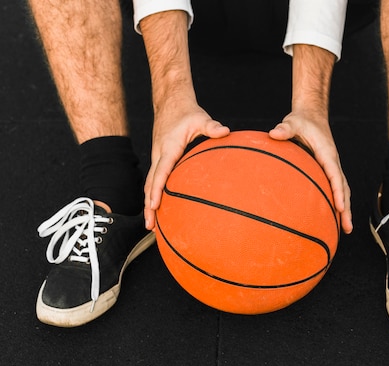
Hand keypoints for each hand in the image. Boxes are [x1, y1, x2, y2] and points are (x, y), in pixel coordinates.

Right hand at [144, 97, 229, 229]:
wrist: (171, 102)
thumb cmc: (187, 112)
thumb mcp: (200, 118)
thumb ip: (211, 126)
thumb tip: (225, 131)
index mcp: (168, 148)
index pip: (160, 172)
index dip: (157, 190)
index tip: (154, 205)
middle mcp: (159, 155)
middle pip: (150, 184)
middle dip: (149, 205)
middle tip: (150, 226)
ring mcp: (158, 158)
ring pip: (150, 184)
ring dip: (149, 203)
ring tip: (151, 224)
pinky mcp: (160, 159)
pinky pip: (155, 180)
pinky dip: (154, 194)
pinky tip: (159, 208)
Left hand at [269, 111, 352, 233]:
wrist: (312, 116)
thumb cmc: (302, 121)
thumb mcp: (293, 122)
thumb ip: (285, 128)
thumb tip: (273, 133)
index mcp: (327, 153)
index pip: (335, 175)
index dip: (338, 192)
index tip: (340, 207)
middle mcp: (333, 162)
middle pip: (343, 189)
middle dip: (346, 209)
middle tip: (347, 228)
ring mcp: (332, 168)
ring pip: (342, 191)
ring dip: (345, 209)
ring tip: (346, 229)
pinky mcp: (327, 170)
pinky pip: (334, 188)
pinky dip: (337, 202)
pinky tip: (333, 216)